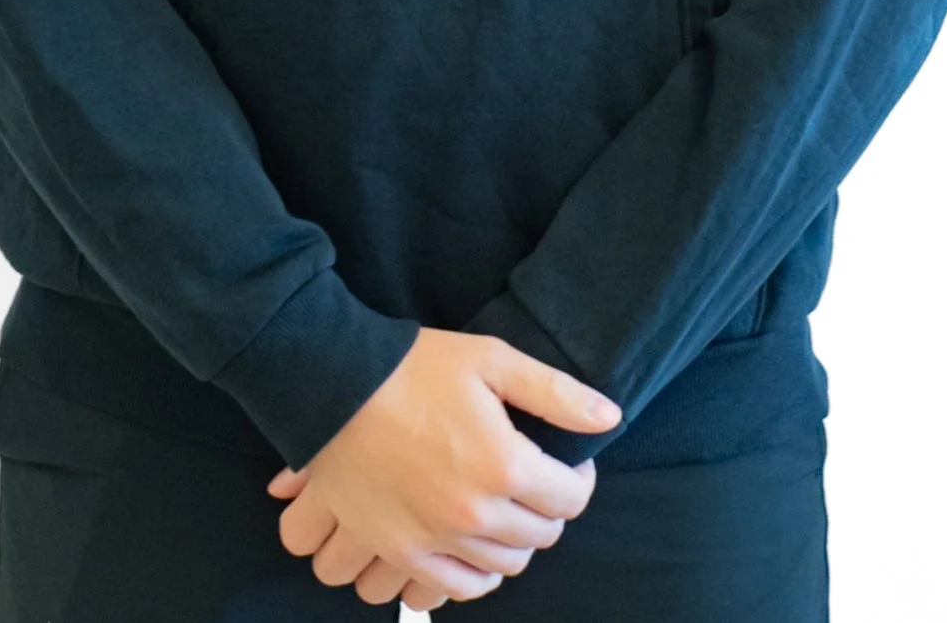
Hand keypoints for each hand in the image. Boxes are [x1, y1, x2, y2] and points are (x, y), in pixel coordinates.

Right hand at [262, 326, 619, 603]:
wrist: (336, 386)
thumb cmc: (414, 366)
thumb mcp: (492, 360)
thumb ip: (556, 393)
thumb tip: (610, 417)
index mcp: (503, 465)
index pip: (570, 499)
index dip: (579, 479)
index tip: (570, 462)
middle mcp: (475, 513)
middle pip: (541, 536)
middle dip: (549, 507)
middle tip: (536, 479)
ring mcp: (437, 539)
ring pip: (505, 565)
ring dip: (516, 538)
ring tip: (506, 504)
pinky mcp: (403, 551)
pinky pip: (459, 587)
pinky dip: (476, 571)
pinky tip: (476, 542)